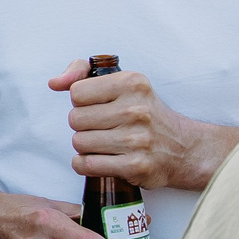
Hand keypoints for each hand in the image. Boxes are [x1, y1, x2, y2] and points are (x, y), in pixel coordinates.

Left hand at [51, 61, 238, 193]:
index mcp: (132, 83)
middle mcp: (136, 109)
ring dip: (85, 146)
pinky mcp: (136, 166)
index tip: (97, 107)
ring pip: (79, 142)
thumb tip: (54, 83)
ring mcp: (137, 139)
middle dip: (82, 125)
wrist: (184, 148)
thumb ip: (82, 73)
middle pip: (75, 119)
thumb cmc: (145, 113)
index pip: (77, 92)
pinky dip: (85, 165)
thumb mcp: (123, 82)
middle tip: (101, 128)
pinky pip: (87, 165)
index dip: (82, 102)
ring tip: (103, 144)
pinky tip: (98, 160)